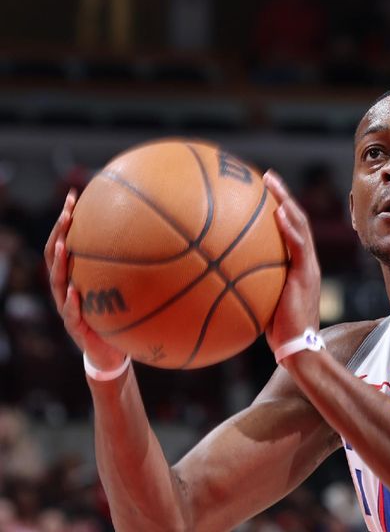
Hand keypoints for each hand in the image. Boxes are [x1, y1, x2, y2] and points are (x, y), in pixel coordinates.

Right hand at [43, 190, 126, 370]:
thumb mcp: (130, 290)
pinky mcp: (75, 328)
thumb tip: (173, 243)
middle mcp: (68, 287)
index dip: (67, 220)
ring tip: (63, 244)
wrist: (113, 353)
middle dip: (59, 232)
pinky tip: (76, 292)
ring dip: (59, 262)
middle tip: (66, 212)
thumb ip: (139, 270)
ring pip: (57, 282)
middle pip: (56, 255)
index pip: (67, 241)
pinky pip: (71, 314)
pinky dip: (72, 303)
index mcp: (79, 275)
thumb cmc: (121, 317)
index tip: (74, 195)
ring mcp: (68, 307)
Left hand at [262, 170, 320, 351]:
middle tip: (267, 176)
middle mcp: (305, 261)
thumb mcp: (259, 302)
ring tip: (273, 184)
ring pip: (301, 227)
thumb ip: (246, 285)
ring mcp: (308, 267)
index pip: (289, 230)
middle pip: (296, 220)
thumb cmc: (275, 332)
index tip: (262, 190)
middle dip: (282, 196)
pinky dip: (291, 229)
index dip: (279, 207)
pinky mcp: (307, 276)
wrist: (297, 348)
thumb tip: (214, 277)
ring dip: (287, 202)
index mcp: (296, 265)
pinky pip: (300, 247)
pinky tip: (279, 214)